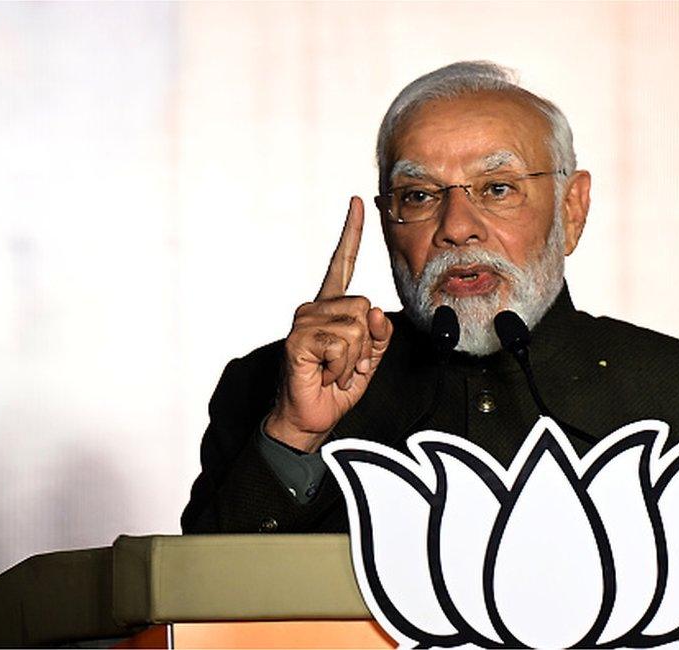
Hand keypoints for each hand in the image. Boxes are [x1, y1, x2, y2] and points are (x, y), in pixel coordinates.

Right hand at [265, 197, 392, 451]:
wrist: (310, 417)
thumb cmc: (335, 387)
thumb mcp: (370, 359)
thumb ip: (380, 335)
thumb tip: (376, 312)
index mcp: (332, 307)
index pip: (342, 263)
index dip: (351, 233)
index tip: (357, 203)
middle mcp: (315, 308)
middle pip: (365, 307)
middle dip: (367, 345)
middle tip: (344, 365)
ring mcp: (304, 321)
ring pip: (357, 327)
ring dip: (354, 359)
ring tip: (333, 370)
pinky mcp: (298, 339)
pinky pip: (342, 344)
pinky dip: (341, 366)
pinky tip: (323, 373)